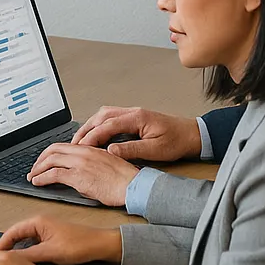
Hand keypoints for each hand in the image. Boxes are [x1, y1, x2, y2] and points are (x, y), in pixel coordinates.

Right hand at [0, 215, 121, 264]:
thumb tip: (12, 258)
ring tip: (10, 260)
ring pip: (24, 240)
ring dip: (16, 249)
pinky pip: (32, 243)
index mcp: (38, 221)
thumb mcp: (50, 252)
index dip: (1, 244)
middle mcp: (40, 223)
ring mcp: (45, 230)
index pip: (12, 231)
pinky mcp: (50, 237)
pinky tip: (26, 259)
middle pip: (16, 235)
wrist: (98, 245)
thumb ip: (29, 255)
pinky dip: (26, 251)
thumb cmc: (80, 244)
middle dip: (7, 246)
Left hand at [27, 143, 138, 206]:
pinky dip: (42, 178)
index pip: (62, 145)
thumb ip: (88, 163)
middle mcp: (83, 152)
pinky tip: (38, 182)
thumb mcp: (105, 164)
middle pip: (52, 150)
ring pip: (50, 160)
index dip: (48, 153)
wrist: (133, 185)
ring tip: (32, 177)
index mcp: (89, 148)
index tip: (43, 160)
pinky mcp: (79, 177)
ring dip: (37, 169)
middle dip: (39, 160)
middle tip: (34, 169)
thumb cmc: (124, 179)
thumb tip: (76, 171)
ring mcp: (80, 163)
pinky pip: (54, 174)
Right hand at [72, 105, 201, 161]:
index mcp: (137, 117)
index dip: (92, 137)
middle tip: (74, 144)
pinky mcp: (133, 118)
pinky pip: (110, 118)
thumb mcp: (155, 150)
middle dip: (85, 130)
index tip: (81, 147)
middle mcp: (132, 112)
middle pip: (101, 117)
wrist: (191, 134)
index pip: (107, 125)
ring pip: (103, 115)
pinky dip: (98, 126)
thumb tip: (111, 151)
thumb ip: (132, 150)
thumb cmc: (177, 141)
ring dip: (90, 126)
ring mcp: (132, 113)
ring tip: (80, 140)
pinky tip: (95, 135)